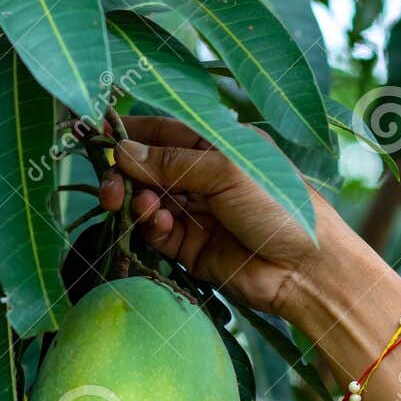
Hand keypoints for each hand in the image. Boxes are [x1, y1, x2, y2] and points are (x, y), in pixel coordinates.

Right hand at [98, 116, 348, 319]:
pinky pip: (157, 233)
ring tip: (141, 207)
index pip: (161, 131)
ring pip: (147, 200)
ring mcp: (196, 213)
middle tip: (111, 188)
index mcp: (215, 145)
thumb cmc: (278, 206)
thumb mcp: (226, 170)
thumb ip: (172, 161)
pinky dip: (150, 227)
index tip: (94, 135)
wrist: (305, 269)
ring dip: (136, 202)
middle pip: (146, 168)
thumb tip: (120, 152)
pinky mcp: (191, 248)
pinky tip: (158, 224)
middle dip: (124, 174)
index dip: (128, 133)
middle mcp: (203, 176)